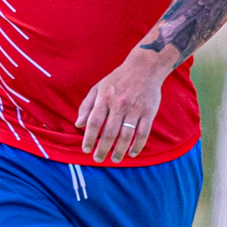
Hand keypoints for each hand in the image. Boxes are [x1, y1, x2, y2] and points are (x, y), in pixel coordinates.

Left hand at [75, 48, 169, 162]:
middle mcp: (119, 104)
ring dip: (119, 151)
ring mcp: (135, 109)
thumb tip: (78, 125)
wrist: (144, 67)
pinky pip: (143, 133)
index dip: (89, 138)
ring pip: (126, 135)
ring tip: (114, 159)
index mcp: (105, 98)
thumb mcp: (98, 88)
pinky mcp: (148, 112)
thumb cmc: (118, 79)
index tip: (86, 150)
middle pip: (109, 132)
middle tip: (98, 159)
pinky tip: (132, 153)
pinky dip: (137, 145)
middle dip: (103, 149)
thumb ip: (86, 106)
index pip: (94, 122)